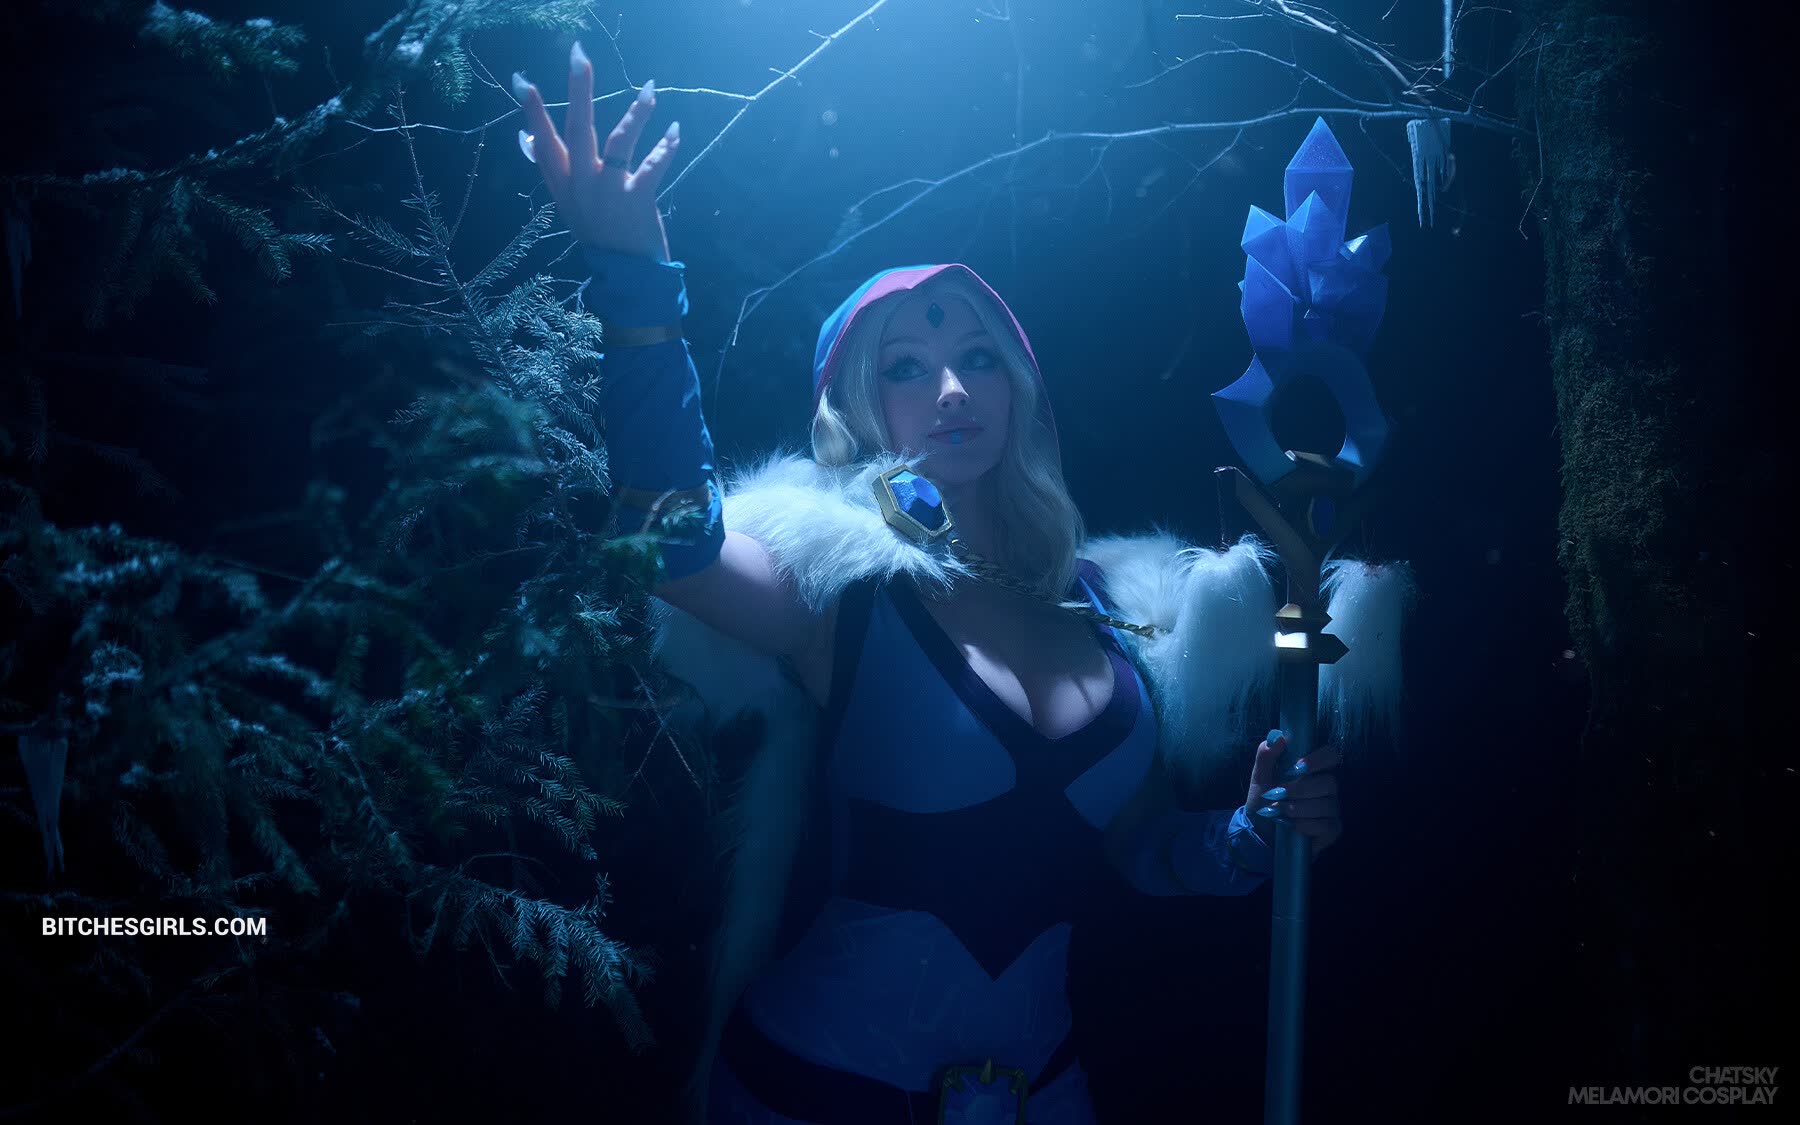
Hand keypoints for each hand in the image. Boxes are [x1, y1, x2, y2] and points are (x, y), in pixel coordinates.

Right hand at [514, 43, 679, 261]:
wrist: (627, 276)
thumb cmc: (599, 233)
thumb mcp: (568, 203)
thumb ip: (551, 169)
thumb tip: (526, 136)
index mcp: (563, 184)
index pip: (542, 142)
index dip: (532, 112)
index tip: (521, 80)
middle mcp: (581, 185)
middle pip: (577, 130)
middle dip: (579, 91)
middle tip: (579, 56)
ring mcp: (608, 192)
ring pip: (619, 141)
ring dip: (636, 113)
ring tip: (649, 89)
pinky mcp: (636, 200)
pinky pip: (652, 165)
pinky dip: (665, 146)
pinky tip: (674, 129)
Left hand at [1246, 733, 1341, 857]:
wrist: (1260, 830)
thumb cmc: (1264, 799)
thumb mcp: (1260, 776)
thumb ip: (1266, 754)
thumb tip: (1277, 737)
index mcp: (1313, 770)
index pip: (1331, 756)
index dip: (1318, 760)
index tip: (1297, 767)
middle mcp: (1327, 788)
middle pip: (1329, 783)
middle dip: (1299, 789)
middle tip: (1276, 794)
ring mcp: (1332, 809)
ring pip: (1326, 805)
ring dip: (1296, 808)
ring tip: (1276, 811)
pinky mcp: (1331, 830)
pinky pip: (1326, 826)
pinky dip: (1304, 826)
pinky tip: (1289, 826)